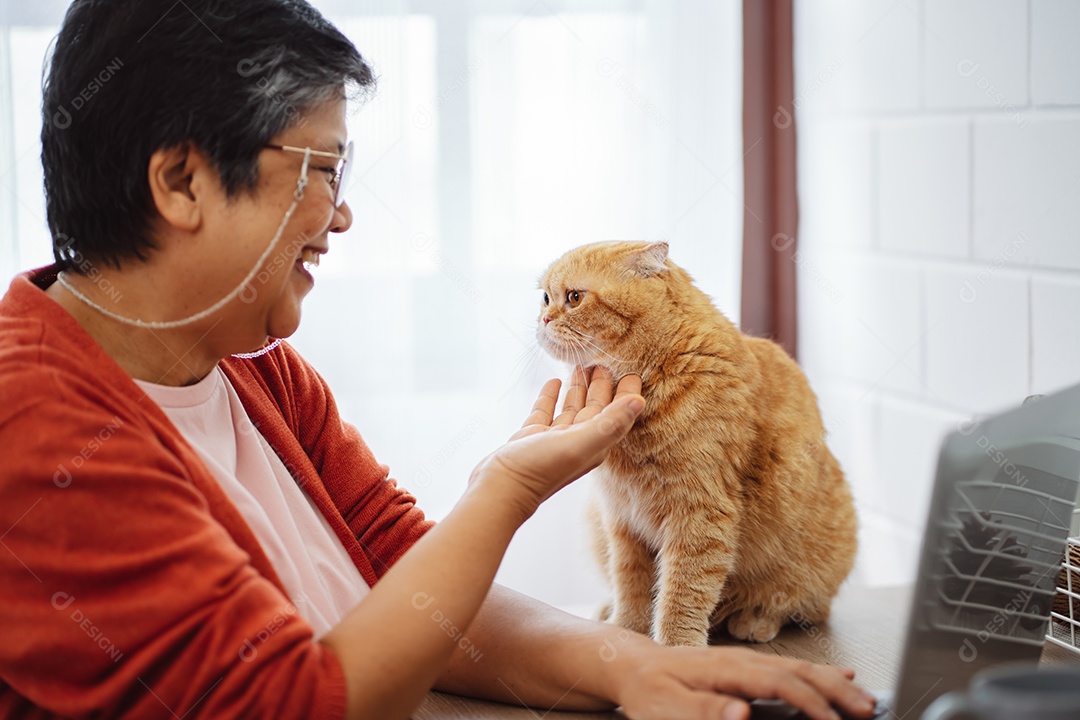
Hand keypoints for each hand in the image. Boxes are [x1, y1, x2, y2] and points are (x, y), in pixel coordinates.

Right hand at [469, 366, 643, 519]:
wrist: (501, 488)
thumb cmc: (541, 468)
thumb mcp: (580, 443)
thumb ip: (610, 422)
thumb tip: (640, 401)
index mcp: (595, 444)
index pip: (616, 413)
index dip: (625, 393)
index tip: (631, 369)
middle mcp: (578, 442)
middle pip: (595, 408)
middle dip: (601, 385)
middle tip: (604, 360)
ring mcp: (554, 440)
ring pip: (571, 408)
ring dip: (578, 388)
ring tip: (581, 365)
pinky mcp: (533, 437)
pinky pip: (547, 412)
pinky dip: (551, 396)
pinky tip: (553, 381)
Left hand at [612, 643, 877, 719]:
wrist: (633, 665)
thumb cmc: (650, 690)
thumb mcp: (668, 707)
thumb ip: (705, 709)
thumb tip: (742, 713)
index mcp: (727, 668)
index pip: (779, 683)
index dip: (810, 703)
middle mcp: (743, 660)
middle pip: (799, 671)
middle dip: (837, 690)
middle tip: (868, 709)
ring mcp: (747, 661)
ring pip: (801, 668)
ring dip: (836, 682)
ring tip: (865, 698)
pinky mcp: (747, 666)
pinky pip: (792, 668)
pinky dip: (822, 673)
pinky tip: (840, 678)